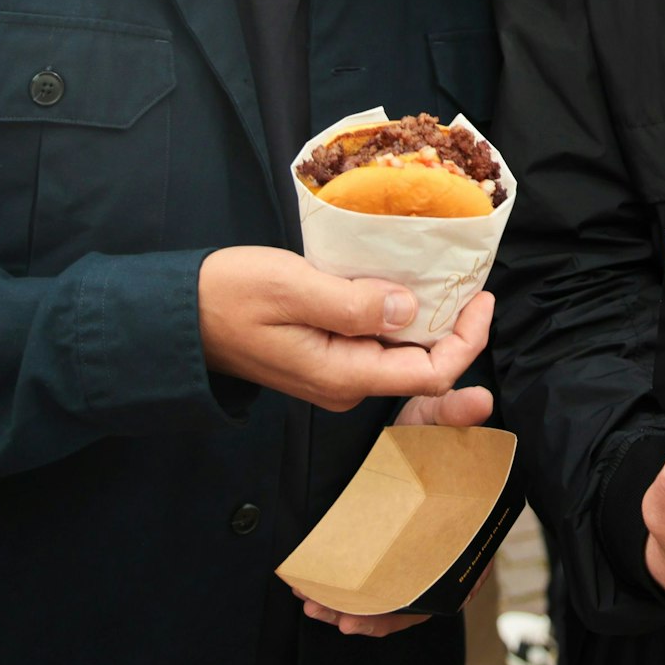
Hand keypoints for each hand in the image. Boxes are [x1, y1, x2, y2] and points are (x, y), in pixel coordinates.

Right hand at [197, 247, 491, 410]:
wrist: (183, 315)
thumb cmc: (230, 297)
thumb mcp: (293, 288)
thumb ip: (353, 303)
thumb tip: (410, 309)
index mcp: (344, 374)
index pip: (430, 374)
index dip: (468, 340)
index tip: (482, 297)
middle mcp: (348, 383)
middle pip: (424, 370)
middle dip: (459, 334)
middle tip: (477, 288)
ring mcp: (338, 372)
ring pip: (403, 353)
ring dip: (433, 324)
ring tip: (452, 282)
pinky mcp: (329, 354)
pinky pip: (380, 342)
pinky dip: (403, 318)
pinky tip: (410, 286)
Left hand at [300, 384, 496, 636]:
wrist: (413, 421)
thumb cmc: (436, 424)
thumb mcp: (442, 412)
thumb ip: (457, 409)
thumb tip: (478, 401)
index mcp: (471, 526)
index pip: (458, 580)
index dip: (425, 600)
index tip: (390, 607)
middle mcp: (445, 548)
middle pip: (419, 597)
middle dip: (379, 612)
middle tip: (342, 616)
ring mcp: (416, 551)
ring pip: (393, 597)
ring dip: (357, 609)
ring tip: (321, 608)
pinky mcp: (391, 548)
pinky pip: (375, 584)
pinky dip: (350, 597)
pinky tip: (321, 598)